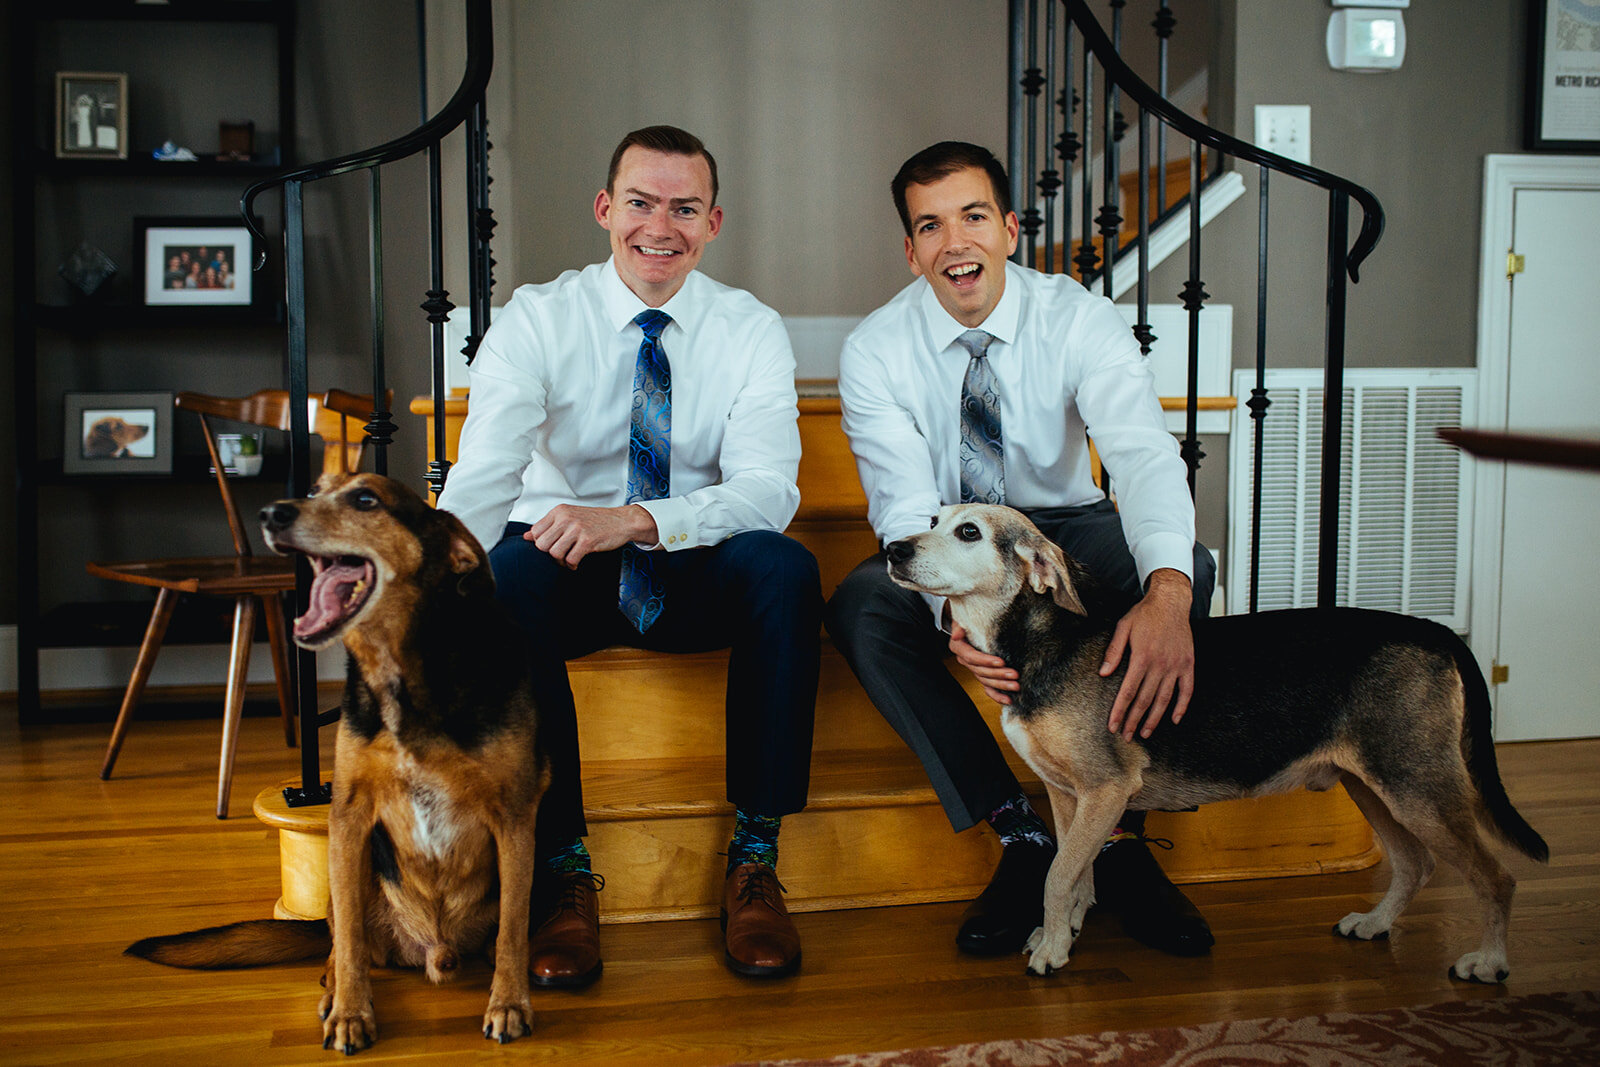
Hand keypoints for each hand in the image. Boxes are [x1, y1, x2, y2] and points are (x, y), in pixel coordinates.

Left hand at [524, 504, 657, 568]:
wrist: (622, 521)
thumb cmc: (597, 520)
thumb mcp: (570, 517)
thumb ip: (549, 526)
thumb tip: (526, 536)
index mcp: (560, 511)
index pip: (535, 532)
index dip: (540, 544)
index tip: (551, 546)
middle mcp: (566, 518)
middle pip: (542, 545)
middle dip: (549, 554)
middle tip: (559, 555)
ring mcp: (577, 529)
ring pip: (554, 553)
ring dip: (561, 561)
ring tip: (568, 559)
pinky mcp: (587, 541)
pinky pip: (570, 560)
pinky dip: (572, 565)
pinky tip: (576, 562)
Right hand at [949, 622, 1019, 705]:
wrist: (969, 623)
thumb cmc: (968, 618)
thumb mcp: (962, 618)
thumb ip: (959, 625)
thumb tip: (957, 634)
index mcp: (959, 648)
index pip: (972, 657)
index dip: (986, 661)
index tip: (1002, 661)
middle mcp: (965, 661)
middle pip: (981, 671)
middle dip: (999, 674)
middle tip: (1015, 675)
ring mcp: (974, 669)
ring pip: (986, 681)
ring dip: (1001, 685)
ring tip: (1016, 686)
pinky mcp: (982, 674)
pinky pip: (988, 688)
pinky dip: (997, 695)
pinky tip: (1008, 700)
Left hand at [1100, 568, 1194, 738]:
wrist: (1171, 602)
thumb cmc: (1145, 614)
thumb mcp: (1123, 627)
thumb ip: (1113, 651)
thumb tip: (1103, 673)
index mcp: (1142, 657)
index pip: (1128, 692)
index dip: (1120, 712)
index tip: (1113, 725)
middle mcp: (1160, 665)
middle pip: (1144, 700)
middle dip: (1134, 721)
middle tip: (1126, 736)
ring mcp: (1176, 666)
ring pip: (1164, 700)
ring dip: (1154, 719)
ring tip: (1146, 733)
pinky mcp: (1188, 665)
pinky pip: (1187, 690)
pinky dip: (1182, 706)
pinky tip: (1175, 719)